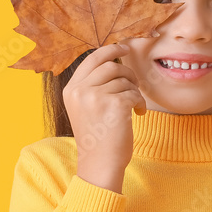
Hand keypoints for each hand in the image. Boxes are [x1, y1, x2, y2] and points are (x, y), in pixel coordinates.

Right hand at [63, 43, 146, 192]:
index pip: (92, 58)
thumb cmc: (97, 138)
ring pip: (124, 80)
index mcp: (71, 89)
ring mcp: (95, 97)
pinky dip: (140, 103)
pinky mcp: (114, 105)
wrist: (100, 164)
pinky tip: (138, 114)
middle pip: (111, 65)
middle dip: (128, 72)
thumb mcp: (84, 108)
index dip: (110, 50)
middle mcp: (80, 90)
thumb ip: (92, 85)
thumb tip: (114, 60)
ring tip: (133, 107)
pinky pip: (134, 93)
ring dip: (134, 92)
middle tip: (135, 84)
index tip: (124, 48)